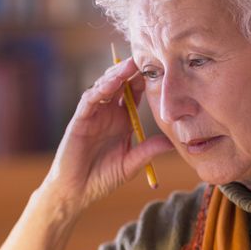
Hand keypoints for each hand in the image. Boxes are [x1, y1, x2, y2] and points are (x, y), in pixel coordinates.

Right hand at [41, 58, 173, 210]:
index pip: (134, 94)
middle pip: (119, 85)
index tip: (160, 69)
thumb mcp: (131, 163)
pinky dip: (99, 90)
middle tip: (145, 58)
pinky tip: (110, 83)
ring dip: (116, 75)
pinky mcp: (80, 120)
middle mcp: (107, 114)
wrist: (78, 192)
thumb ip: (148, 151)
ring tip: (129, 65)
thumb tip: (172, 142)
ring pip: (104, 87)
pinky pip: (89, 100)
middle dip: (131, 71)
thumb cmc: (102, 178)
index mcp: (122, 120)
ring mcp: (93, 115)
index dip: (144, 80)